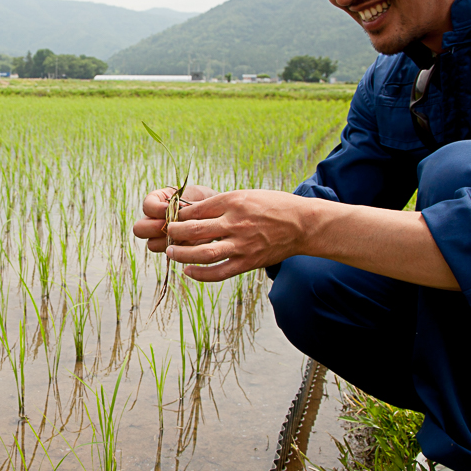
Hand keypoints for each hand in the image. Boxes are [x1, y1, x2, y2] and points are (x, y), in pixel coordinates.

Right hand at [132, 184, 217, 252]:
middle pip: (139, 229)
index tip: (170, 208)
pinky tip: (193, 245)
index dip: (156, 209)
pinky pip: (168, 254)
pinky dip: (180, 251)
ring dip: (167, 241)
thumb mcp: (197, 196)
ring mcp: (160, 238)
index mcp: (157, 202)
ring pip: (152, 244)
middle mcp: (154, 221)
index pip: (147, 206)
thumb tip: (177, 213)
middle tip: (171, 227)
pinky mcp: (172, 251)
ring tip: (184, 237)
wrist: (219, 216)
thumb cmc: (206, 201)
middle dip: (154, 228)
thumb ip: (185, 203)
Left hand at [162, 189, 309, 281]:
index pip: (196, 210)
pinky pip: (219, 272)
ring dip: (182, 255)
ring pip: (203, 253)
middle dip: (174, 233)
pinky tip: (188, 272)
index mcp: (233, 202)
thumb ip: (222, 204)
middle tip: (166, 234)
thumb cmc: (274, 206)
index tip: (170, 218)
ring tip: (171, 253)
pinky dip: (201, 274)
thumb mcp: (246, 195)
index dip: (178, 215)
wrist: (303, 224)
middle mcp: (235, 223)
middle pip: (194, 230)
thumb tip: (194, 211)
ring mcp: (241, 245)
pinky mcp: (248, 262)